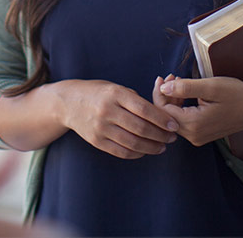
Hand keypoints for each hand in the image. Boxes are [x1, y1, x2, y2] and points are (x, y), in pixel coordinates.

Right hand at [56, 79, 178, 159]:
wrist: (68, 102)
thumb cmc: (98, 93)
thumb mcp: (116, 88)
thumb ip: (135, 100)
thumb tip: (160, 115)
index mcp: (115, 94)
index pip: (144, 109)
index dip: (161, 119)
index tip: (174, 126)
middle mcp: (107, 111)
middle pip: (140, 128)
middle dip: (160, 135)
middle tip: (172, 137)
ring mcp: (101, 128)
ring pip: (132, 142)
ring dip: (151, 147)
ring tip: (162, 146)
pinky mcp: (96, 141)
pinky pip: (121, 151)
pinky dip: (136, 153)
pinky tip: (145, 151)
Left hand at [152, 75, 242, 146]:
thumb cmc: (237, 95)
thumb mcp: (211, 86)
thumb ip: (185, 88)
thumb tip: (164, 88)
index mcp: (193, 124)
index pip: (163, 111)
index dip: (159, 93)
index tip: (163, 78)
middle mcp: (193, 135)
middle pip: (167, 116)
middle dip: (165, 95)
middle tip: (171, 77)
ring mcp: (198, 137)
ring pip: (174, 118)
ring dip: (173, 100)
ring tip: (178, 82)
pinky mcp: (202, 134)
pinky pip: (184, 121)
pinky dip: (181, 106)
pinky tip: (185, 93)